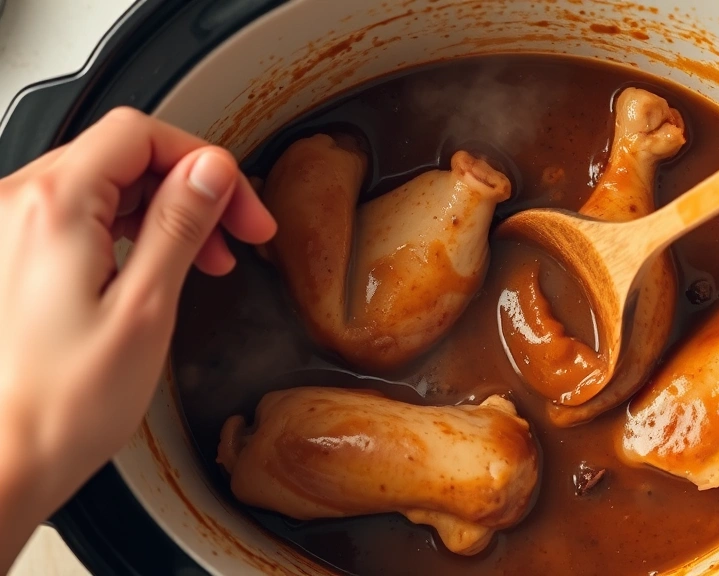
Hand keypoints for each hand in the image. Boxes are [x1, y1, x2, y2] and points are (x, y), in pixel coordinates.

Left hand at [0, 108, 275, 528]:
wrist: (3, 462)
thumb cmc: (61, 404)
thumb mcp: (145, 308)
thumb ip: (180, 225)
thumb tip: (211, 171)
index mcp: (53, 207)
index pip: (141, 135)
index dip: (205, 162)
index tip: (241, 206)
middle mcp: (18, 205)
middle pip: (123, 155)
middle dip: (190, 188)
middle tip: (238, 234)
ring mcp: (8, 230)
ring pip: (103, 185)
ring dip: (163, 210)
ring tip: (205, 258)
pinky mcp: (11, 257)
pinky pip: (78, 217)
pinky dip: (128, 230)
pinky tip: (157, 265)